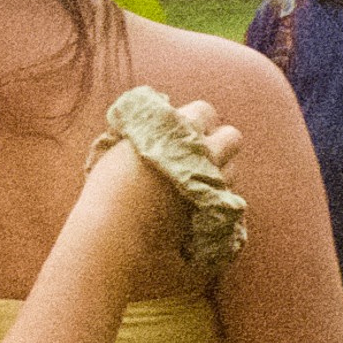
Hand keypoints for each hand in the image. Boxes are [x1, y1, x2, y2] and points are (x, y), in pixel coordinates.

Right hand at [86, 97, 242, 266]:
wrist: (119, 231)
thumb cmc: (110, 188)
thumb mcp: (123, 147)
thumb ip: (148, 131)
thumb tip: (161, 120)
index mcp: (179, 131)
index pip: (205, 111)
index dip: (195, 121)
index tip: (183, 132)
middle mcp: (203, 153)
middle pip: (232, 137)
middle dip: (220, 143)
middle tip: (199, 155)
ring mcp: (213, 182)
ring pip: (232, 170)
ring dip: (219, 172)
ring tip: (193, 184)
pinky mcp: (216, 212)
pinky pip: (228, 198)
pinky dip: (216, 199)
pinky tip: (193, 206)